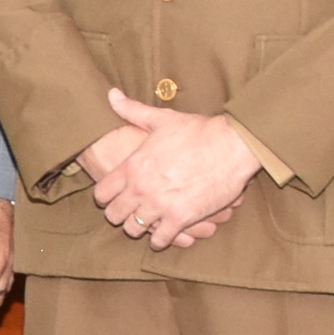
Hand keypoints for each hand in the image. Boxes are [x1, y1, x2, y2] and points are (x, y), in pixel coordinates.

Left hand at [87, 90, 265, 250]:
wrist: (232, 145)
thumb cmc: (198, 130)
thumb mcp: (161, 118)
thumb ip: (132, 110)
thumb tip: (111, 95)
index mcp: (133, 166)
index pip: (101, 193)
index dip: (105, 196)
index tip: (113, 196)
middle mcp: (141, 188)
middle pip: (113, 215)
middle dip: (119, 214)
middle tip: (128, 212)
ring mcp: (160, 205)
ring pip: (134, 230)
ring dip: (138, 228)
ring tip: (145, 224)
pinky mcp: (181, 219)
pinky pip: (161, 240)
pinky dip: (161, 239)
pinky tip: (164, 233)